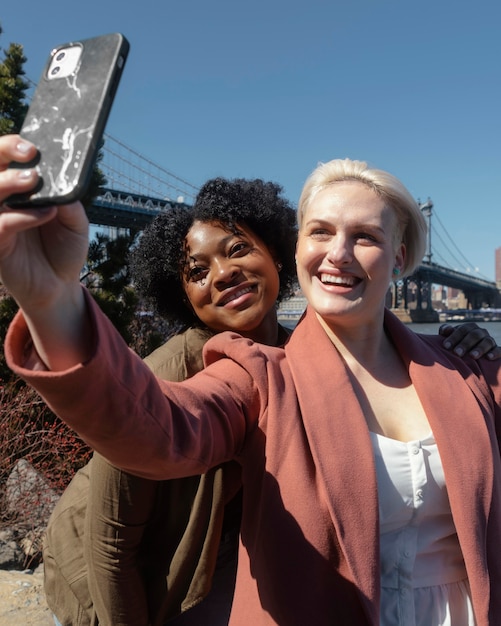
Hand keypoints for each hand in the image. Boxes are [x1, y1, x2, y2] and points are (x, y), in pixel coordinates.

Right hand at [0, 134, 90, 369]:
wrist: (60, 285)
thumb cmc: (64, 249)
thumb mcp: (75, 222)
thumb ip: (68, 201)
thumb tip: (62, 180)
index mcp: (19, 190)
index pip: (5, 159)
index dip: (12, 146)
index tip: (32, 146)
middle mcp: (3, 201)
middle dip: (2, 152)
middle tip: (28, 154)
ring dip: (8, 182)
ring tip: (34, 181)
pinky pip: (0, 225)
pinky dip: (21, 216)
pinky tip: (44, 214)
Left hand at [439, 322, 500, 359]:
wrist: (470, 355)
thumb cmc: (457, 344)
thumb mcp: (451, 338)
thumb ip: (446, 332)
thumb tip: (446, 330)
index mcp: (469, 328)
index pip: (462, 329)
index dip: (454, 337)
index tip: (446, 346)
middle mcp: (480, 332)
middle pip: (474, 335)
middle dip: (465, 344)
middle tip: (457, 353)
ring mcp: (490, 341)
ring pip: (487, 341)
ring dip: (480, 348)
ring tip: (472, 356)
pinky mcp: (497, 350)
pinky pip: (499, 350)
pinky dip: (495, 353)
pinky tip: (489, 357)